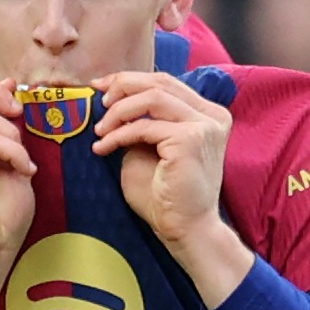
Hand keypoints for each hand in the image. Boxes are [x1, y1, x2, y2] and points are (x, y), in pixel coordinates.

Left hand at [91, 71, 252, 308]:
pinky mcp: (190, 139)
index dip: (130, 79)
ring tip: (100, 130)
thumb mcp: (148, 147)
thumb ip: (140, 122)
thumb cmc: (165, 195)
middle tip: (97, 102)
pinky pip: (145, 126)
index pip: (165, 82)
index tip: (100, 86)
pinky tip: (103, 147)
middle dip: (122, 86)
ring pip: (152, 98)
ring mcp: (204, 126)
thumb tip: (112, 99)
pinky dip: (119, 134)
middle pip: (160, 82)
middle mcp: (212, 115)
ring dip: (118, 111)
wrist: (185, 230)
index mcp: (206, 113)